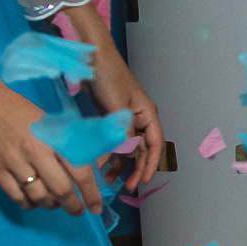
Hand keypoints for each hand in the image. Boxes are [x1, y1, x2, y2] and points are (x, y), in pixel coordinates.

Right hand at [0, 49, 101, 214]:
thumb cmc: (21, 111)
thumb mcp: (50, 121)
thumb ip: (67, 142)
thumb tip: (89, 164)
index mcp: (53, 137)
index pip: (79, 171)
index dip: (90, 193)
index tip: (95, 207)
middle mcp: (34, 151)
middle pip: (59, 189)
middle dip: (72, 205)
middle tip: (77, 210)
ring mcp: (12, 162)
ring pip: (37, 196)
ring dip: (50, 205)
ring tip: (55, 203)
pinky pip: (15, 196)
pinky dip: (28, 204)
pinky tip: (33, 201)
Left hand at [87, 48, 164, 193]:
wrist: (91, 58)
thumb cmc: (109, 78)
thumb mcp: (118, 106)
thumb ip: (124, 132)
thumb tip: (126, 155)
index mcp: (148, 114)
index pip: (155, 144)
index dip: (151, 164)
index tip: (143, 181)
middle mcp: (140, 119)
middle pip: (143, 150)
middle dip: (136, 169)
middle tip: (128, 187)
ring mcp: (125, 119)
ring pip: (127, 147)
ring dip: (120, 163)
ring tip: (109, 180)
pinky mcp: (111, 119)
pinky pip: (114, 141)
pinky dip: (108, 152)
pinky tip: (100, 164)